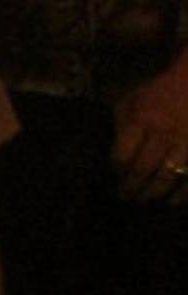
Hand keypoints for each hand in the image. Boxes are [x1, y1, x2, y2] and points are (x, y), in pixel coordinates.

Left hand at [113, 60, 187, 204]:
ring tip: (145, 202)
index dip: (116, 168)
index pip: (123, 152)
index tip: (114, 175)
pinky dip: (183, 194)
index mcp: (141, 119)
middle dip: (132, 187)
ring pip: (170, 176)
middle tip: (125, 198)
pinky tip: (174, 201)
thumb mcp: (130, 99)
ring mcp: (187, 143)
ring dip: (155, 194)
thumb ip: (120, 124)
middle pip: (144, 168)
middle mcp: (164, 133)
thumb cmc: (157, 93)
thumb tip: (114, 154)